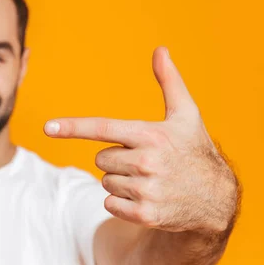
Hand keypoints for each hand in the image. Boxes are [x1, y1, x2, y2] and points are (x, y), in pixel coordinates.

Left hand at [44, 47, 239, 233]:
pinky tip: (147, 198)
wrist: (215, 198)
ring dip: (120, 182)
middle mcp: (147, 162)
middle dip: (117, 159)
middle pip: (100, 159)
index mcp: (151, 135)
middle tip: (145, 161)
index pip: (103, 128)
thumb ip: (170, 82)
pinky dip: (122, 203)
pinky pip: (109, 204)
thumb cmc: (193, 150)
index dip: (73, 127)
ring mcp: (146, 190)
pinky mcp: (145, 214)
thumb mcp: (186, 115)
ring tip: (149, 180)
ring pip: (105, 182)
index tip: (48, 127)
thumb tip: (160, 50)